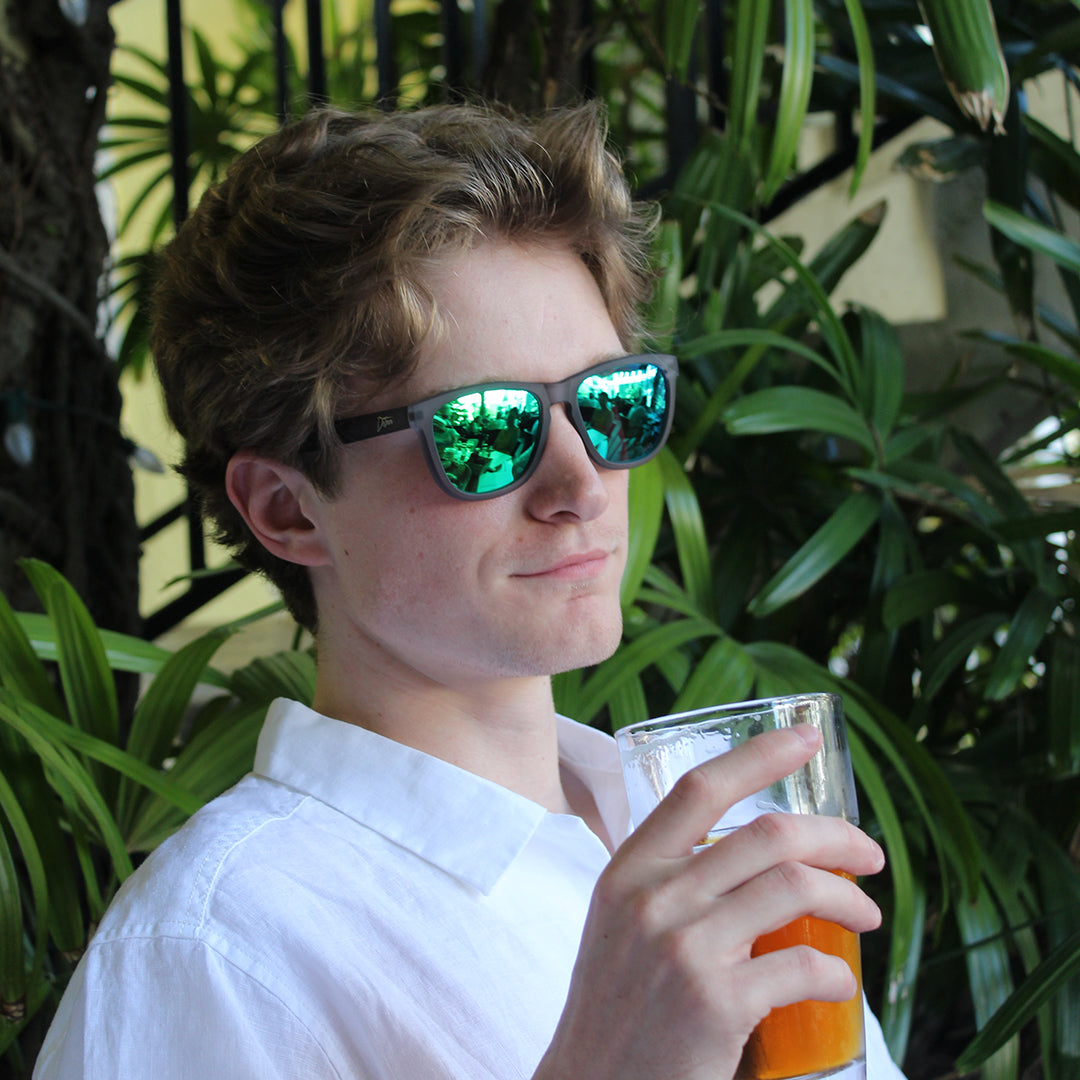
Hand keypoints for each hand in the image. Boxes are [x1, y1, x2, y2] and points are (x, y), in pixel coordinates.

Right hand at [533, 725, 884, 1079]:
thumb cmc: (615, 1005)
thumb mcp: (621, 923)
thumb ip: (668, 881)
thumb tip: (748, 856)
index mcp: (629, 869)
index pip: (698, 788)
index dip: (758, 754)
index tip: (805, 738)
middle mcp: (654, 897)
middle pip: (768, 834)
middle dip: (837, 836)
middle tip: (868, 855)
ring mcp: (685, 948)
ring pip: (794, 887)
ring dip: (849, 898)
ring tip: (866, 915)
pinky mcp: (716, 1004)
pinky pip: (802, 966)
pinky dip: (838, 973)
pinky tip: (842, 983)